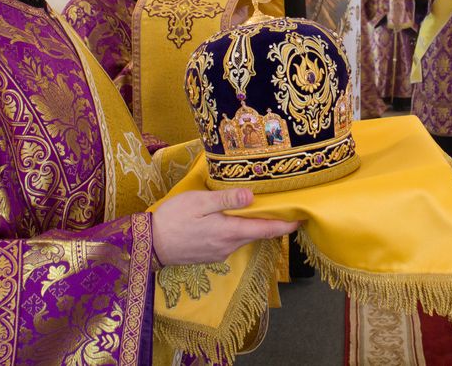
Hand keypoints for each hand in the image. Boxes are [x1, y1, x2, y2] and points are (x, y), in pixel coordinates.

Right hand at [152, 188, 299, 265]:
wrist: (149, 246)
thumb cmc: (172, 219)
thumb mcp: (199, 203)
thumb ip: (226, 200)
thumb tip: (252, 197)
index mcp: (230, 232)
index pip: (267, 230)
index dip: (286, 224)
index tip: (302, 217)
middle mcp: (229, 246)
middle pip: (257, 233)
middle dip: (271, 222)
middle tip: (282, 205)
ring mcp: (219, 253)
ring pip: (244, 237)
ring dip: (252, 225)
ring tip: (258, 207)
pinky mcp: (210, 255)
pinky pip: (231, 241)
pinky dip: (238, 229)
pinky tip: (232, 218)